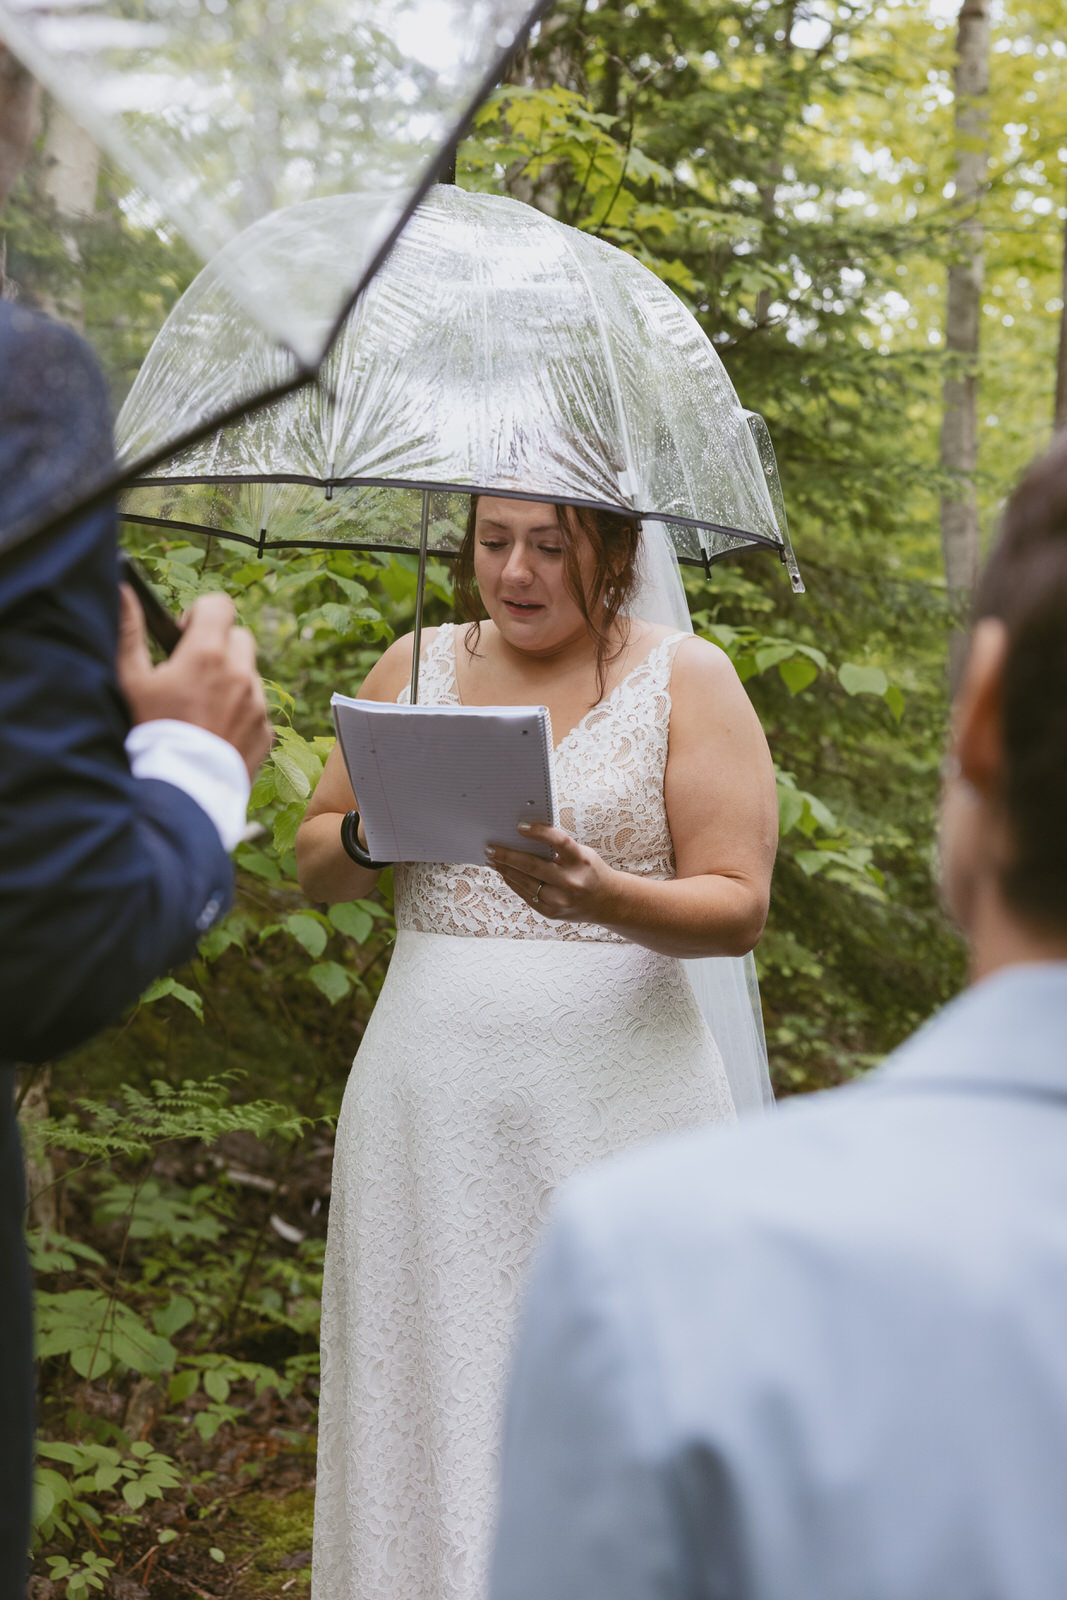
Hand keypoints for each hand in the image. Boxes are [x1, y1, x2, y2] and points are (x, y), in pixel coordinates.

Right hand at [116, 585, 272, 781]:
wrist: (181, 790)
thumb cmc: (150, 733)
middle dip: (219, 646)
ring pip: (249, 674)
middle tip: (192, 672)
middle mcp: (240, 674)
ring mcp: (257, 704)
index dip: (201, 614)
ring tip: (201, 708)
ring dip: (230, 680)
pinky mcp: (266, 731)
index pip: (221, 605)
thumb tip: (124, 592)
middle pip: (240, 637)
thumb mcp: (132, 681)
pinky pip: (256, 709)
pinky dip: (240, 712)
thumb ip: (129, 632)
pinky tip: (214, 731)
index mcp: (207, 654)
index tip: (185, 635)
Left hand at [485, 823, 620, 923]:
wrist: (607, 902)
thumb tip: (523, 837)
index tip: (519, 826)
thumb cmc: (590, 871)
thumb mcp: (581, 853)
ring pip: (524, 882)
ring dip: (505, 869)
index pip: (559, 842)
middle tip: (490, 847)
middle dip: (507, 855)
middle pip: (532, 866)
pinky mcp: (551, 912)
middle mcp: (571, 882)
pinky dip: (513, 882)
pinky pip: (526, 894)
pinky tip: (505, 873)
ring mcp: (560, 900)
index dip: (538, 832)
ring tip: (492, 859)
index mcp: (580, 861)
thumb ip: (557, 847)